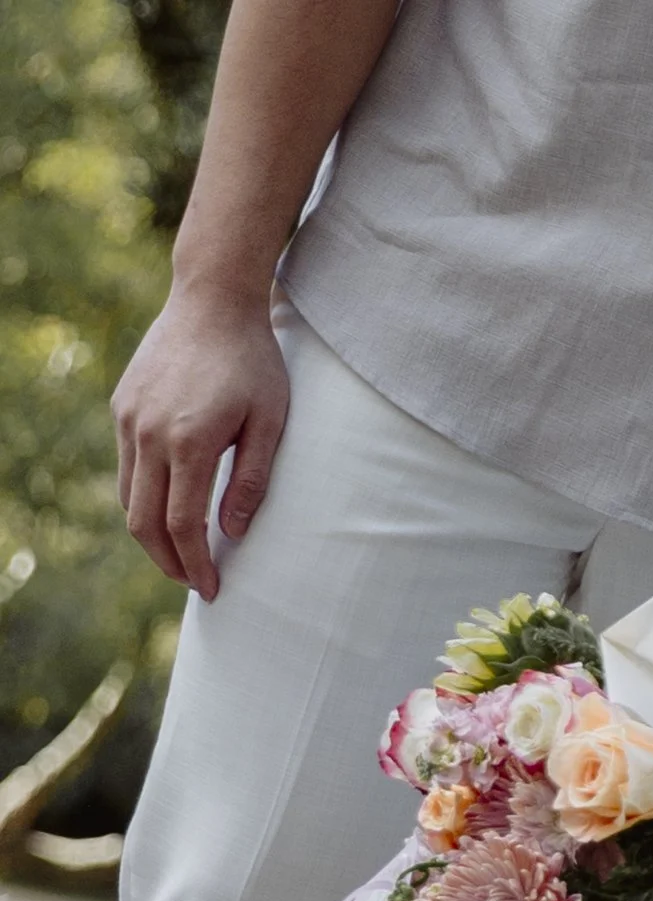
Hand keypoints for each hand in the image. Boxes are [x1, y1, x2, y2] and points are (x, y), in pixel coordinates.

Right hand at [111, 286, 290, 600]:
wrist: (212, 299)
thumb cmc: (253, 361)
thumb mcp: (269, 423)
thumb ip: (252, 482)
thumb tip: (232, 535)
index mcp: (189, 442)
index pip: (183, 525)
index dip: (195, 565)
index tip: (211, 589)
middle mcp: (149, 434)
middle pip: (145, 523)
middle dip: (168, 562)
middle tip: (194, 582)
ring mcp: (129, 420)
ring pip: (129, 500)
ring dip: (152, 535)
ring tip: (183, 553)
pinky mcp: (123, 408)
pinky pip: (128, 469)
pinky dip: (145, 500)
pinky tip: (171, 509)